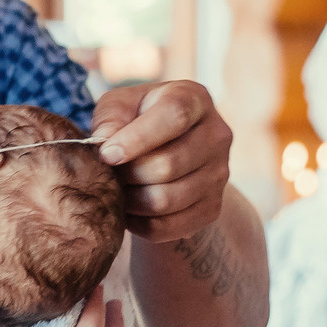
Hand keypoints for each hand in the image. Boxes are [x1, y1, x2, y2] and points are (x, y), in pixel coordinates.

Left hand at [91, 81, 232, 243]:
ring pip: (167, 200)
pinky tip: (129, 210)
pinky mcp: (212, 207)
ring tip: (117, 190)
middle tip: (108, 174)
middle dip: (128, 174)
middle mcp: (217, 135)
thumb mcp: (120, 105)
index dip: (137, 138)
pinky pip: (168, 227)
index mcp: (194, 99)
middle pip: (169, 165)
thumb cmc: (136, 120)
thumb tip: (106, 144)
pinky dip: (140, 224)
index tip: (108, 154)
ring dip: (131, 201)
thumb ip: (110, 118)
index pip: (174, 116)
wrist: (166, 149)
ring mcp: (220, 174)